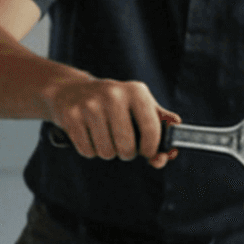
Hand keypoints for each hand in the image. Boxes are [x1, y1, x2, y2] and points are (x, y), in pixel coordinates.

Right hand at [42, 78, 177, 164]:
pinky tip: (89, 135)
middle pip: (127, 147)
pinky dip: (90, 150)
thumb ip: (160, 125)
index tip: (148, 152)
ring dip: (107, 152)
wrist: (72, 91)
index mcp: (135, 91)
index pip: (151, 129)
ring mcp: (90, 105)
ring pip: (106, 152)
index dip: (152, 148)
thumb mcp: (139, 105)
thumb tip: (172, 150)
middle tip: (122, 144)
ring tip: (104, 137)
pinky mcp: (71, 116)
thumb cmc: (114, 104)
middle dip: (126, 153)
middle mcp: (113, 94)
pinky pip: (88, 151)